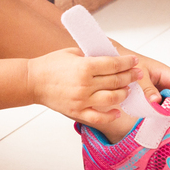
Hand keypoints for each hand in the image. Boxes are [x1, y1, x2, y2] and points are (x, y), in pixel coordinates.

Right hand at [26, 48, 142, 123]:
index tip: (134, 61)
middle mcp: (85, 84)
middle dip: (130, 76)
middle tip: (138, 74)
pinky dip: (111, 115)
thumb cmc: (50, 65)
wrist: (32, 82)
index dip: (127, 62)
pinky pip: (98, 117)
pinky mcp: (77, 111)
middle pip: (115, 81)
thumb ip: (91, 55)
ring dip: (124, 93)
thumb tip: (110, 56)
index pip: (113, 64)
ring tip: (128, 89)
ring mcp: (81, 100)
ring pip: (112, 99)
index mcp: (84, 67)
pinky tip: (117, 111)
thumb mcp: (72, 52)